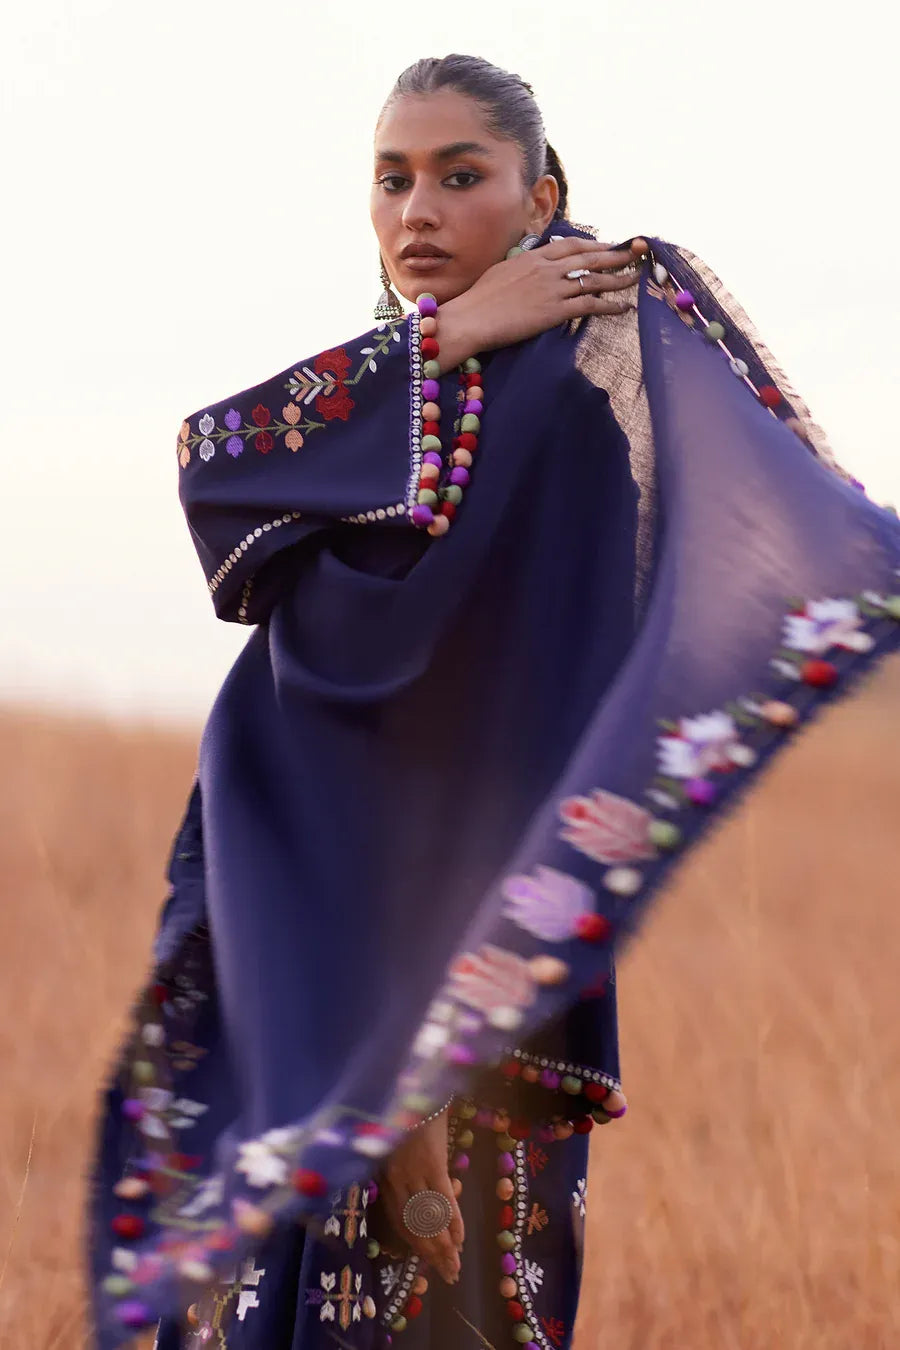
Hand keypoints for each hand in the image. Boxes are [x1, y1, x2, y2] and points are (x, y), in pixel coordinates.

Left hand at [379, 1110, 463, 1284]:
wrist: (414, 1086)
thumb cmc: (406, 1113)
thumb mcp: (396, 1145)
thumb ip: (401, 1171)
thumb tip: (420, 1201)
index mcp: (385, 1176)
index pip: (400, 1220)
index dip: (415, 1244)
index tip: (428, 1264)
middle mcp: (395, 1179)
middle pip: (413, 1225)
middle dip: (431, 1253)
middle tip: (448, 1275)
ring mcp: (412, 1171)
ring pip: (427, 1217)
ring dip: (442, 1245)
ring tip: (455, 1265)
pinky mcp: (431, 1162)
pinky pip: (442, 1199)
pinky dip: (452, 1221)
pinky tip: (460, 1239)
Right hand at [438, 237, 647, 367]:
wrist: (471, 318)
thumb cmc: (479, 299)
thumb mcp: (502, 271)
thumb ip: (523, 266)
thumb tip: (531, 265)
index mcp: (534, 256)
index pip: (572, 245)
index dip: (595, 243)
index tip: (610, 244)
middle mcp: (547, 268)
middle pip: (590, 256)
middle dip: (617, 252)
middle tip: (638, 250)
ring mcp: (552, 289)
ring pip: (595, 279)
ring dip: (619, 277)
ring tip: (637, 276)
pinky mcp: (555, 311)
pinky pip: (589, 305)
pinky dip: (609, 305)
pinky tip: (623, 306)